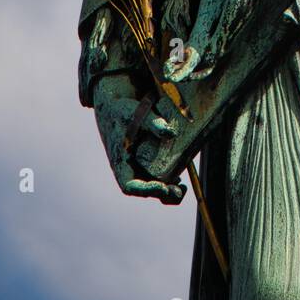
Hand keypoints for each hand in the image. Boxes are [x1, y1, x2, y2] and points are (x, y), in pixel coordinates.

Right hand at [92, 73, 184, 204]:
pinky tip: (180, 178)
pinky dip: (169, 180)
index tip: (162, 187)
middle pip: (144, 190)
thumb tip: (171, 133)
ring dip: (168, 191)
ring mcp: (138, 166)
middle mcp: (128, 169)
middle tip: (178, 191)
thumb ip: (152, 123)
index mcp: (120, 163)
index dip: (145, 190)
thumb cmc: (122, 110)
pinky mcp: (147, 161)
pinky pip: (157, 176)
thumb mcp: (133, 113)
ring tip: (182, 189)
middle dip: (162, 193)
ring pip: (152, 186)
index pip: (129, 186)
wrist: (117, 105)